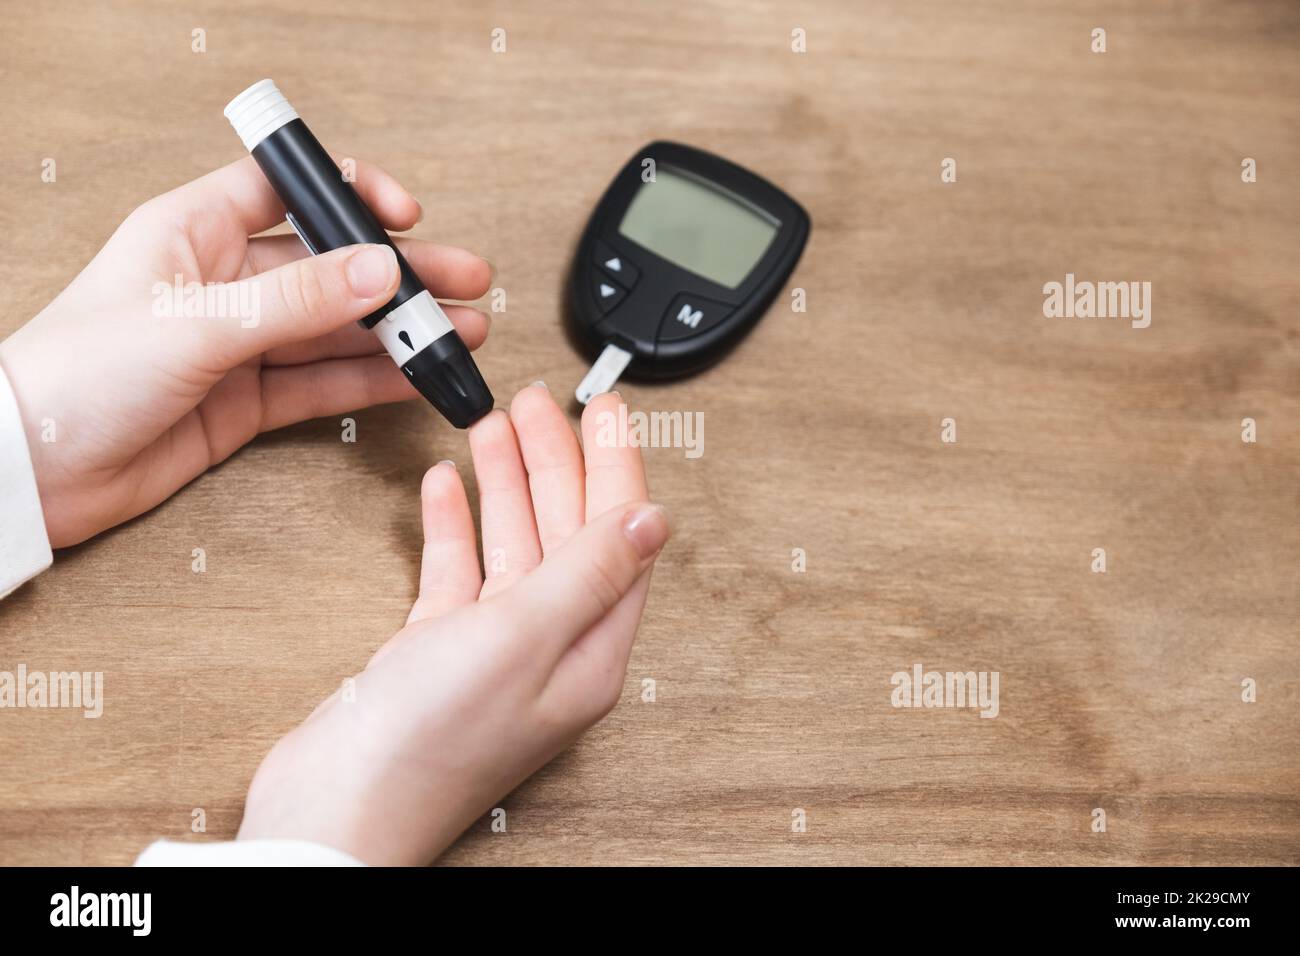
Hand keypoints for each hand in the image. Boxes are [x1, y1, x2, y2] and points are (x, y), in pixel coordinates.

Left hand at [0, 158, 489, 547]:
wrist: (32, 472)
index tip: (406, 214)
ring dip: (397, 332)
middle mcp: (223, 282)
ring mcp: (239, 343)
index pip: (289, 188)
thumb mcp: (197, 323)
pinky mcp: (246, 401)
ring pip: (336, 329)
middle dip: (401, 273)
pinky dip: (371, 381)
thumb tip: (377, 268)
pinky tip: (415, 377)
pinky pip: (323, 383)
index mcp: (196, 231)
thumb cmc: (76, 375)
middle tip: (463, 282)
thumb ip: (296, 298)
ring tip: (459, 336)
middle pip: (331, 265)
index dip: (351, 193)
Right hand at [236, 388, 669, 864]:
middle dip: (556, 460)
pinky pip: (459, 572)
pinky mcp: (437, 650)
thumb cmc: (428, 743)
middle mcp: (548, 647)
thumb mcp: (523, 637)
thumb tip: (654, 519)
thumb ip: (589, 572)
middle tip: (540, 401)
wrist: (333, 807)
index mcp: (588, 649)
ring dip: (505, 482)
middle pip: (566, 531)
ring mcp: (492, 649)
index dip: (615, 465)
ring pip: (512, 544)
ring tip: (494, 423)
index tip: (607, 407)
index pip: (618, 536)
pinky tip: (446, 486)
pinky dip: (454, 525)